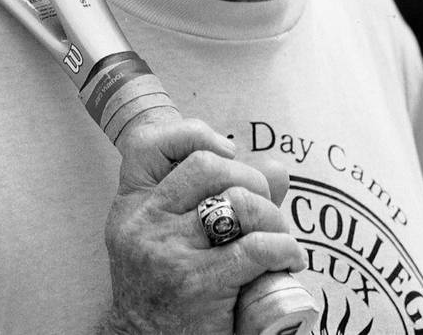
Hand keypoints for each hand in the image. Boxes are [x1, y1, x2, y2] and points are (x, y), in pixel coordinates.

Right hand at [98, 118, 305, 334]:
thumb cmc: (168, 286)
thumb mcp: (175, 236)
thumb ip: (222, 194)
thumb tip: (277, 169)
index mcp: (134, 206)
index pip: (150, 145)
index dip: (193, 134)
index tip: (227, 153)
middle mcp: (145, 224)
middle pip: (210, 166)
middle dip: (252, 181)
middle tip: (264, 210)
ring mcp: (169, 253)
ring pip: (240, 202)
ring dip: (274, 217)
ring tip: (279, 237)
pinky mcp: (198, 284)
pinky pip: (258, 247)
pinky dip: (286, 250)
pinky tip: (289, 261)